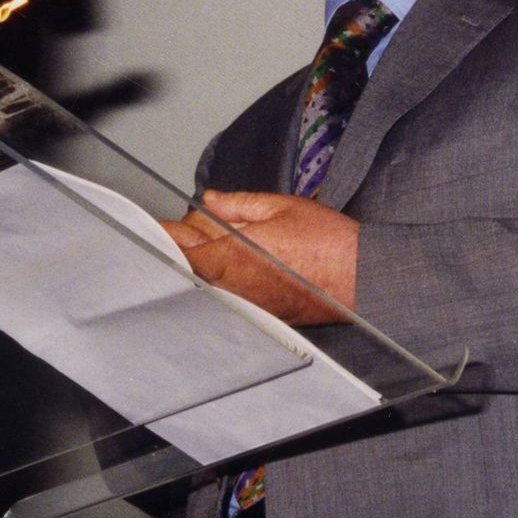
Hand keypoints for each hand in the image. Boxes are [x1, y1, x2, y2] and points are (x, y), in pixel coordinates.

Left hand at [160, 191, 357, 325]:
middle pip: (187, 269)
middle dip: (182, 248)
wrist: (361, 280)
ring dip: (202, 265)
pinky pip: (228, 297)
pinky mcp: (260, 316)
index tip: (155, 225)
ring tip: (212, 245)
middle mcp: (230, 287)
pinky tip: (235, 266)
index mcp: (228, 256)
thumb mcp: (280, 207)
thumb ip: (237, 205)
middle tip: (185, 230)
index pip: (178, 248)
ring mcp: (244, 306)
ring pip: (206, 284)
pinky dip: (223, 281)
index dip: (164, 235)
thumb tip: (211, 201)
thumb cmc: (327, 243)